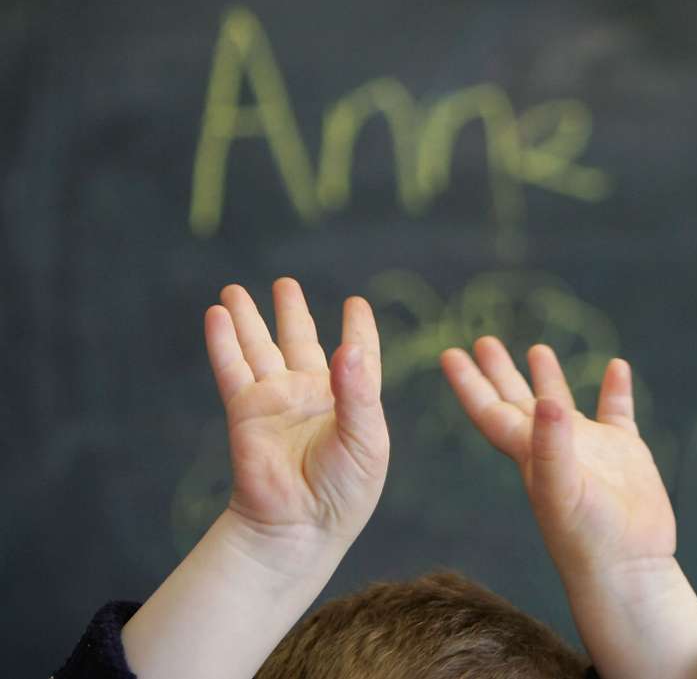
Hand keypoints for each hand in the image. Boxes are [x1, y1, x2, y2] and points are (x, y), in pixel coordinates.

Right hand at [208, 278, 388, 543]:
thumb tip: (347, 348)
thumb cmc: (344, 491)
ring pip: (260, 349)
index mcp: (352, 402)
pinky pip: (233, 369)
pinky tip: (217, 315)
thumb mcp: (366, 440)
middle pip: (300, 342)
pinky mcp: (246, 413)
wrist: (300, 527)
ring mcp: (276, 403)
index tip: (356, 303)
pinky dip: (223, 342)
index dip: (358, 330)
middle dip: (291, 313)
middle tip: (285, 282)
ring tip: (235, 289)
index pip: (358, 356)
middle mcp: (312, 397)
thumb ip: (358, 393)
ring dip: (249, 319)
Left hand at [442, 339, 696, 678]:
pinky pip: (617, 412)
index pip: (491, 412)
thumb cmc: (588, 538)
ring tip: (538, 347)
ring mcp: (590, 449)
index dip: (469, 384)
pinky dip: (616, 390)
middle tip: (483, 340)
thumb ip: (552, 446)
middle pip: (518, 401)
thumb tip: (548, 400)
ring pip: (562, 405)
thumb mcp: (562, 491)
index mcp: (529, 455)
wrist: (629, 569)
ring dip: (549, 378)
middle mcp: (554, 448)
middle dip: (499, 372)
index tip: (449, 353)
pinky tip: (617, 366)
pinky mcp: (625, 454)